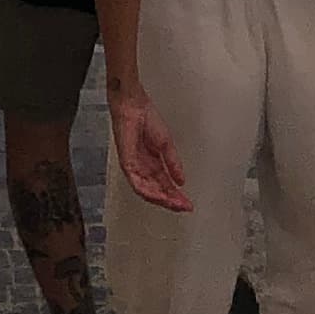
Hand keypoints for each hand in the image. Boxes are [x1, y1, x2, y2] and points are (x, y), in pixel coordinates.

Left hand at [109, 84, 189, 214]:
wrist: (134, 105)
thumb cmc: (145, 117)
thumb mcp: (166, 144)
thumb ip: (173, 163)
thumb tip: (181, 180)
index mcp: (152, 163)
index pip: (165, 185)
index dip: (177, 196)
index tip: (187, 204)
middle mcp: (142, 168)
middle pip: (157, 191)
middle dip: (172, 201)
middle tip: (184, 207)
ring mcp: (134, 167)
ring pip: (147, 191)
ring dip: (162, 199)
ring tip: (175, 204)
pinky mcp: (127, 164)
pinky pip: (137, 183)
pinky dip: (149, 191)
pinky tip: (159, 195)